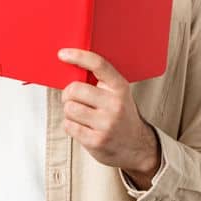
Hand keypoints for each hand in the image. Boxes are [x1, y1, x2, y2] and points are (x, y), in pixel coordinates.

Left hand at [57, 48, 161, 187]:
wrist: (137, 146)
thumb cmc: (120, 116)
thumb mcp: (117, 94)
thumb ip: (99, 82)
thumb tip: (68, 68)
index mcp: (120, 87)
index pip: (98, 64)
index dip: (78, 56)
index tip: (62, 54)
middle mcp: (115, 104)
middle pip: (73, 89)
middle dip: (68, 95)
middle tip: (76, 100)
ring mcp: (106, 123)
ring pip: (69, 108)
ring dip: (70, 112)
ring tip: (82, 117)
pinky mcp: (96, 140)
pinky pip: (68, 125)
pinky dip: (71, 126)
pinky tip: (83, 128)